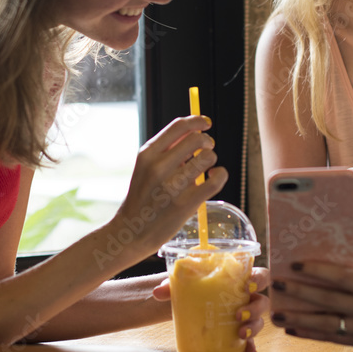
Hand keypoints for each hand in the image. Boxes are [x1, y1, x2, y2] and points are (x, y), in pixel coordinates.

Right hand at [108, 115, 227, 258]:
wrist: (132, 231)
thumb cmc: (143, 196)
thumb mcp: (146, 166)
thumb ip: (167, 149)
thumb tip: (195, 130)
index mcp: (147, 154)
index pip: (178, 126)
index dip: (198, 121)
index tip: (206, 123)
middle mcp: (158, 167)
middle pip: (197, 139)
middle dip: (207, 141)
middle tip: (206, 150)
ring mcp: (172, 186)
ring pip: (208, 157)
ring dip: (212, 159)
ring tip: (206, 167)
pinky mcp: (186, 204)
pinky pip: (215, 180)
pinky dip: (221, 174)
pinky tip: (215, 176)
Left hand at [153, 267, 270, 351]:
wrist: (186, 305)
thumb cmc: (192, 288)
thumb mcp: (184, 284)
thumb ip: (172, 285)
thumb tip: (158, 292)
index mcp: (239, 279)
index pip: (259, 275)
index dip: (258, 278)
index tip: (248, 284)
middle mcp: (246, 297)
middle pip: (262, 301)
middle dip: (255, 309)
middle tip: (238, 314)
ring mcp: (245, 316)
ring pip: (259, 321)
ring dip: (253, 327)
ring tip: (240, 334)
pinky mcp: (240, 332)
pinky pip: (252, 340)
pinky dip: (251, 346)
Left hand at [268, 261, 352, 347]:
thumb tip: (318, 274)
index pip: (341, 277)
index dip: (316, 270)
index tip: (294, 263)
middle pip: (328, 302)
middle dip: (299, 294)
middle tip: (277, 286)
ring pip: (326, 325)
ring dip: (298, 320)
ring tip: (278, 315)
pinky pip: (332, 339)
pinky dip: (311, 335)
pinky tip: (294, 330)